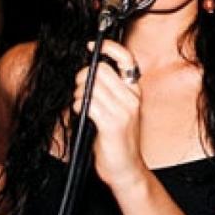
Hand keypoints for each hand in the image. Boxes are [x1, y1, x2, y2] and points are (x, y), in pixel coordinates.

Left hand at [73, 40, 145, 188]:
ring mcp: (124, 110)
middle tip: (80, 90)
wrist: (127, 169)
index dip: (109, 48)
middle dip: (83, 76)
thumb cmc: (119, 140)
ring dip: (79, 93)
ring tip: (82, 105)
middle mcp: (132, 98)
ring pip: (91, 86)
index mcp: (136, 91)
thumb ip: (110, 90)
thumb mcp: (120, 110)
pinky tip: (81, 113)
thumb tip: (90, 71)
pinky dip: (79, 105)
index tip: (93, 46)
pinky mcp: (112, 123)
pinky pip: (88, 103)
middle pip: (101, 70)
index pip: (127, 59)